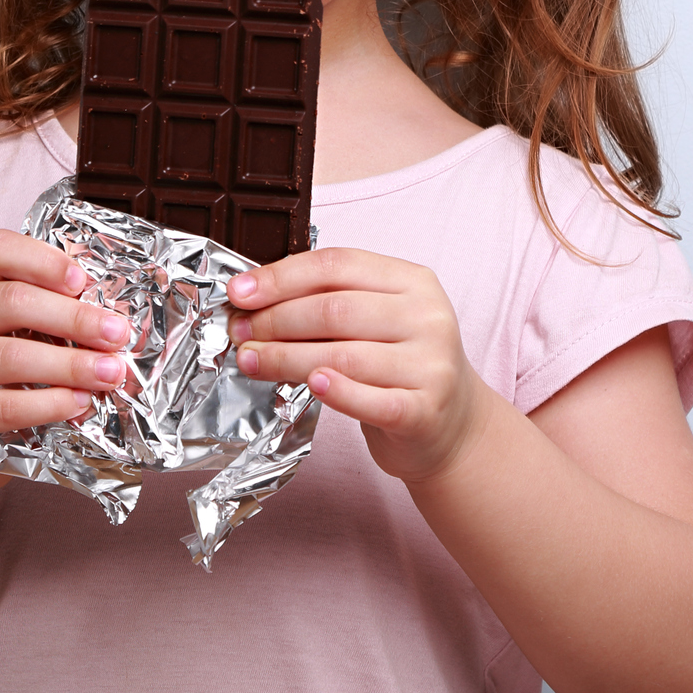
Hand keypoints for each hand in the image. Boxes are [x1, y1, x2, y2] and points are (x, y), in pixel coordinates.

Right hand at [0, 230, 132, 492]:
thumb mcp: (9, 329)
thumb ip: (44, 309)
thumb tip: (110, 312)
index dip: (42, 260)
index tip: (83, 281)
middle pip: (10, 302)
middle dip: (73, 318)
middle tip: (117, 334)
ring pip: (8, 356)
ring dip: (70, 364)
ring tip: (109, 373)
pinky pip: (1, 407)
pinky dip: (47, 404)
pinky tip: (78, 403)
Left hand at [226, 247, 494, 483]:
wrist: (453, 427)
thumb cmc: (399, 366)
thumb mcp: (377, 319)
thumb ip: (330, 301)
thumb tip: (253, 299)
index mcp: (412, 280)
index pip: (337, 266)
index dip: (281, 277)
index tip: (239, 294)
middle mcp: (427, 317)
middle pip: (335, 310)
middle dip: (275, 320)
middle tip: (239, 332)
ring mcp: (431, 364)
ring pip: (344, 355)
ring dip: (285, 358)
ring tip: (250, 360)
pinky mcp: (426, 410)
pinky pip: (373, 400)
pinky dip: (338, 393)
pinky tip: (309, 386)